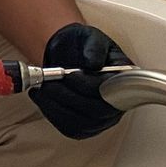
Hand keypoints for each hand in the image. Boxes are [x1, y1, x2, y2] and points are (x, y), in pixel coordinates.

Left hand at [29, 22, 127, 139]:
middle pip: (96, 111)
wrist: (70, 54)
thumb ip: (94, 47)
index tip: (69, 76)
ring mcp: (102, 119)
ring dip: (56, 107)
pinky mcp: (85, 128)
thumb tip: (93, 64)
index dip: (90, 87)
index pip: (113, 92)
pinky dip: (52, 114)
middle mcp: (118, 104)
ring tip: (41, 89)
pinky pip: (69, 128)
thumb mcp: (90, 37)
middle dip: (68, 97)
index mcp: (124, 80)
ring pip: (81, 123)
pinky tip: (41, 98)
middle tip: (48, 83)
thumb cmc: (84, 46)